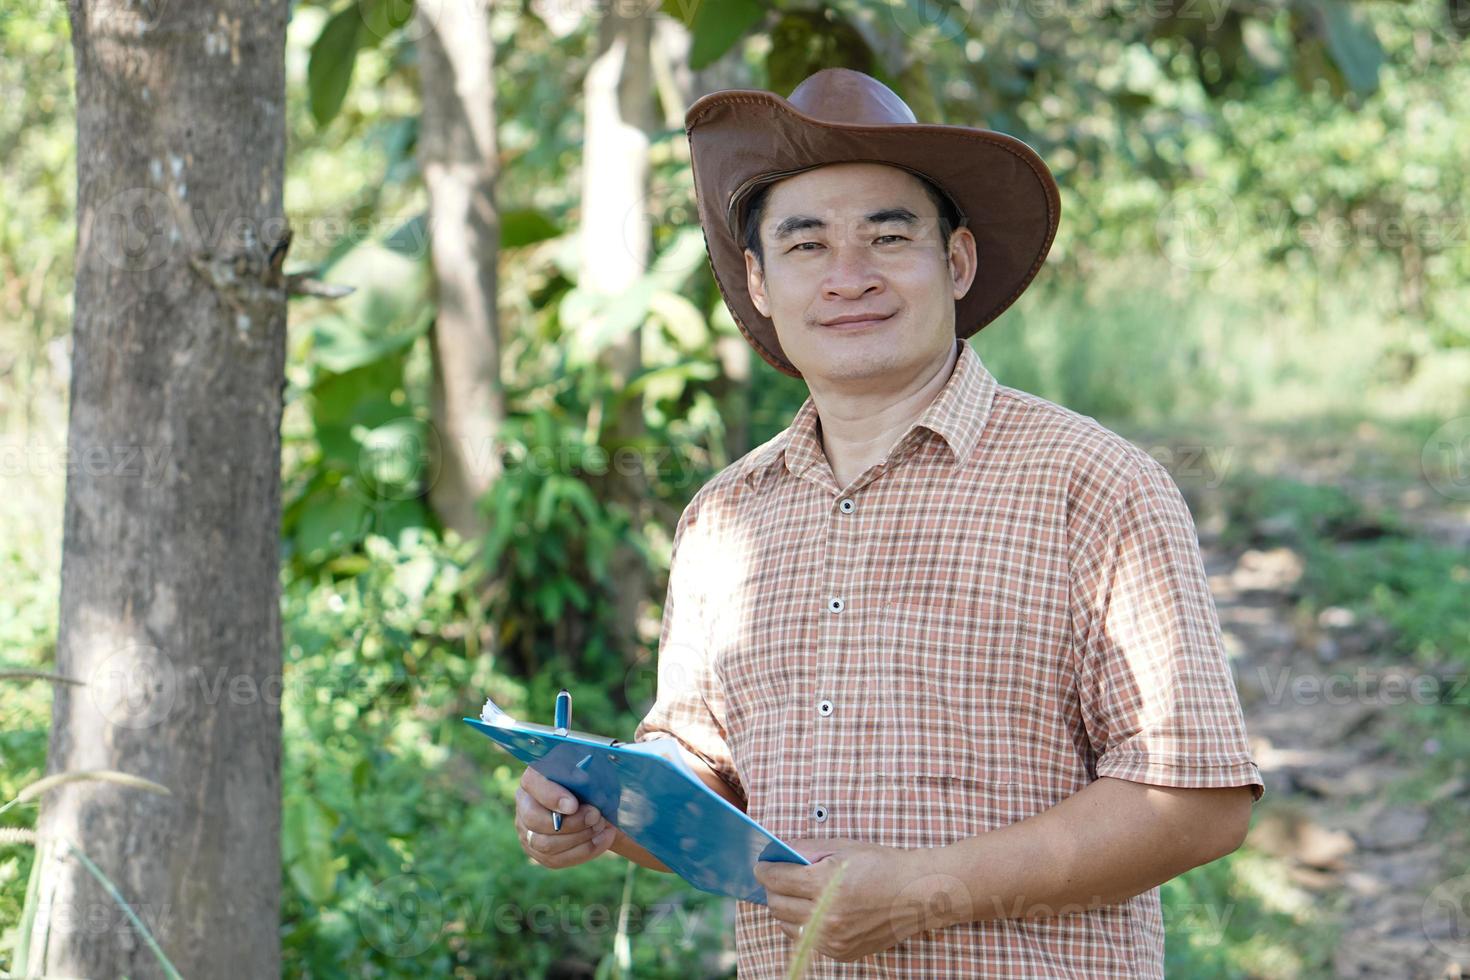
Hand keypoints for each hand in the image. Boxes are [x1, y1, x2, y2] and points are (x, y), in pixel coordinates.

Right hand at [515, 766, 615, 868]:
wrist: (592, 800)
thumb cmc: (590, 781)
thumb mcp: (588, 774)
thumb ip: (586, 777)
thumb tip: (593, 784)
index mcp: (533, 777)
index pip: (532, 784)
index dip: (552, 797)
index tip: (574, 805)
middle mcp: (523, 804)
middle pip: (535, 821)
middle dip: (571, 823)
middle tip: (596, 817)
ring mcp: (526, 830)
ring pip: (545, 845)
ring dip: (579, 839)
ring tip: (601, 827)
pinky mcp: (537, 851)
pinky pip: (555, 860)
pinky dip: (583, 852)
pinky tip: (604, 839)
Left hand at [753, 839, 954, 961]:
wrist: (916, 894)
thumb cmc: (881, 865)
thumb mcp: (843, 847)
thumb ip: (806, 848)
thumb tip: (778, 850)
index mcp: (827, 883)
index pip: (778, 879)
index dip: (765, 870)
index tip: (761, 866)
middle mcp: (827, 915)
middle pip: (777, 904)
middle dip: (771, 889)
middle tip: (775, 878)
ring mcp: (833, 938)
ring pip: (787, 925)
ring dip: (784, 908)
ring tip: (793, 894)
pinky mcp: (841, 952)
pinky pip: (806, 940)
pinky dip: (802, 925)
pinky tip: (813, 910)